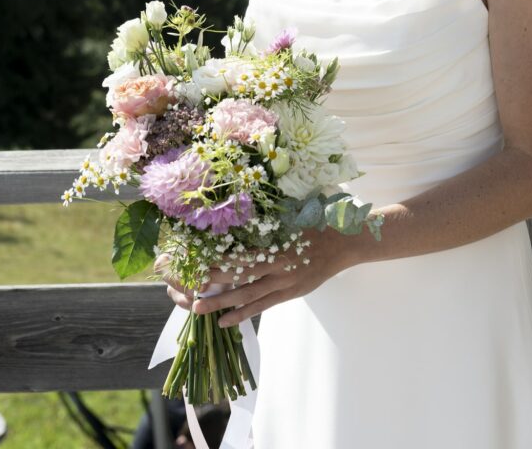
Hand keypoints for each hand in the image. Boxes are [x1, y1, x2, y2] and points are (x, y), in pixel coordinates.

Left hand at [166, 226, 353, 327]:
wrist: (344, 241)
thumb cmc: (316, 221)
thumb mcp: (290, 214)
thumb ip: (267, 220)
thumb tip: (239, 209)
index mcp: (276, 244)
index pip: (240, 254)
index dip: (216, 260)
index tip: (194, 261)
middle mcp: (277, 266)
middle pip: (238, 276)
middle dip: (211, 282)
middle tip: (186, 287)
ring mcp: (284, 283)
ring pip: (247, 295)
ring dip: (221, 302)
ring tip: (197, 308)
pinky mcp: (290, 293)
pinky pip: (263, 306)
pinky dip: (243, 314)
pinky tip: (225, 321)